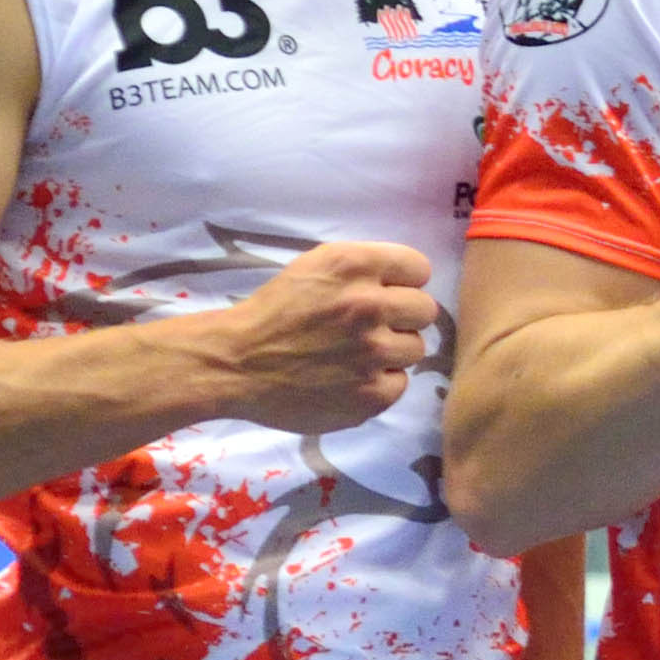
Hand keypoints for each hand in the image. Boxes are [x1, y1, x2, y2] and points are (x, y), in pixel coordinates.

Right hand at [197, 236, 439, 434]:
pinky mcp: (371, 393)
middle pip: (425, 309)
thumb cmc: (273, 313)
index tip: (387, 293)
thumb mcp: (314, 269)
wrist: (234, 363)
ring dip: (392, 351)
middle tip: (373, 327)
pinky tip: (351, 380)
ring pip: (416, 348)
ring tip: (357, 355)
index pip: (418, 268)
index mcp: (352, 265)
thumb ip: (362, 270)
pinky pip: (400, 383)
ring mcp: (372, 352)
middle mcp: (367, 304)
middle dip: (403, 317)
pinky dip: (380, 383)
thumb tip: (408, 283)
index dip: (404, 282)